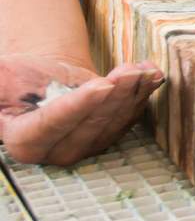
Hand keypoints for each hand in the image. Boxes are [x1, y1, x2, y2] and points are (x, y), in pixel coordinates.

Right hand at [0, 53, 163, 165]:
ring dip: (133, 95)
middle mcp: (56, 151)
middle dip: (114, 97)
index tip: (102, 84)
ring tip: (142, 69)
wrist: (43, 79)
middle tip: (129, 71)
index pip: (53, 126)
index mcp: (25, 140)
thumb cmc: (16, 78)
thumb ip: (0, 86)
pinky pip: (129, 117)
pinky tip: (153, 75)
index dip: (79, 106)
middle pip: (91, 126)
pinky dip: (144, 95)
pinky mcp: (108, 134)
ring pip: (114, 123)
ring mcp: (85, 145)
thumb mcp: (0, 80)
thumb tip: (0, 80)